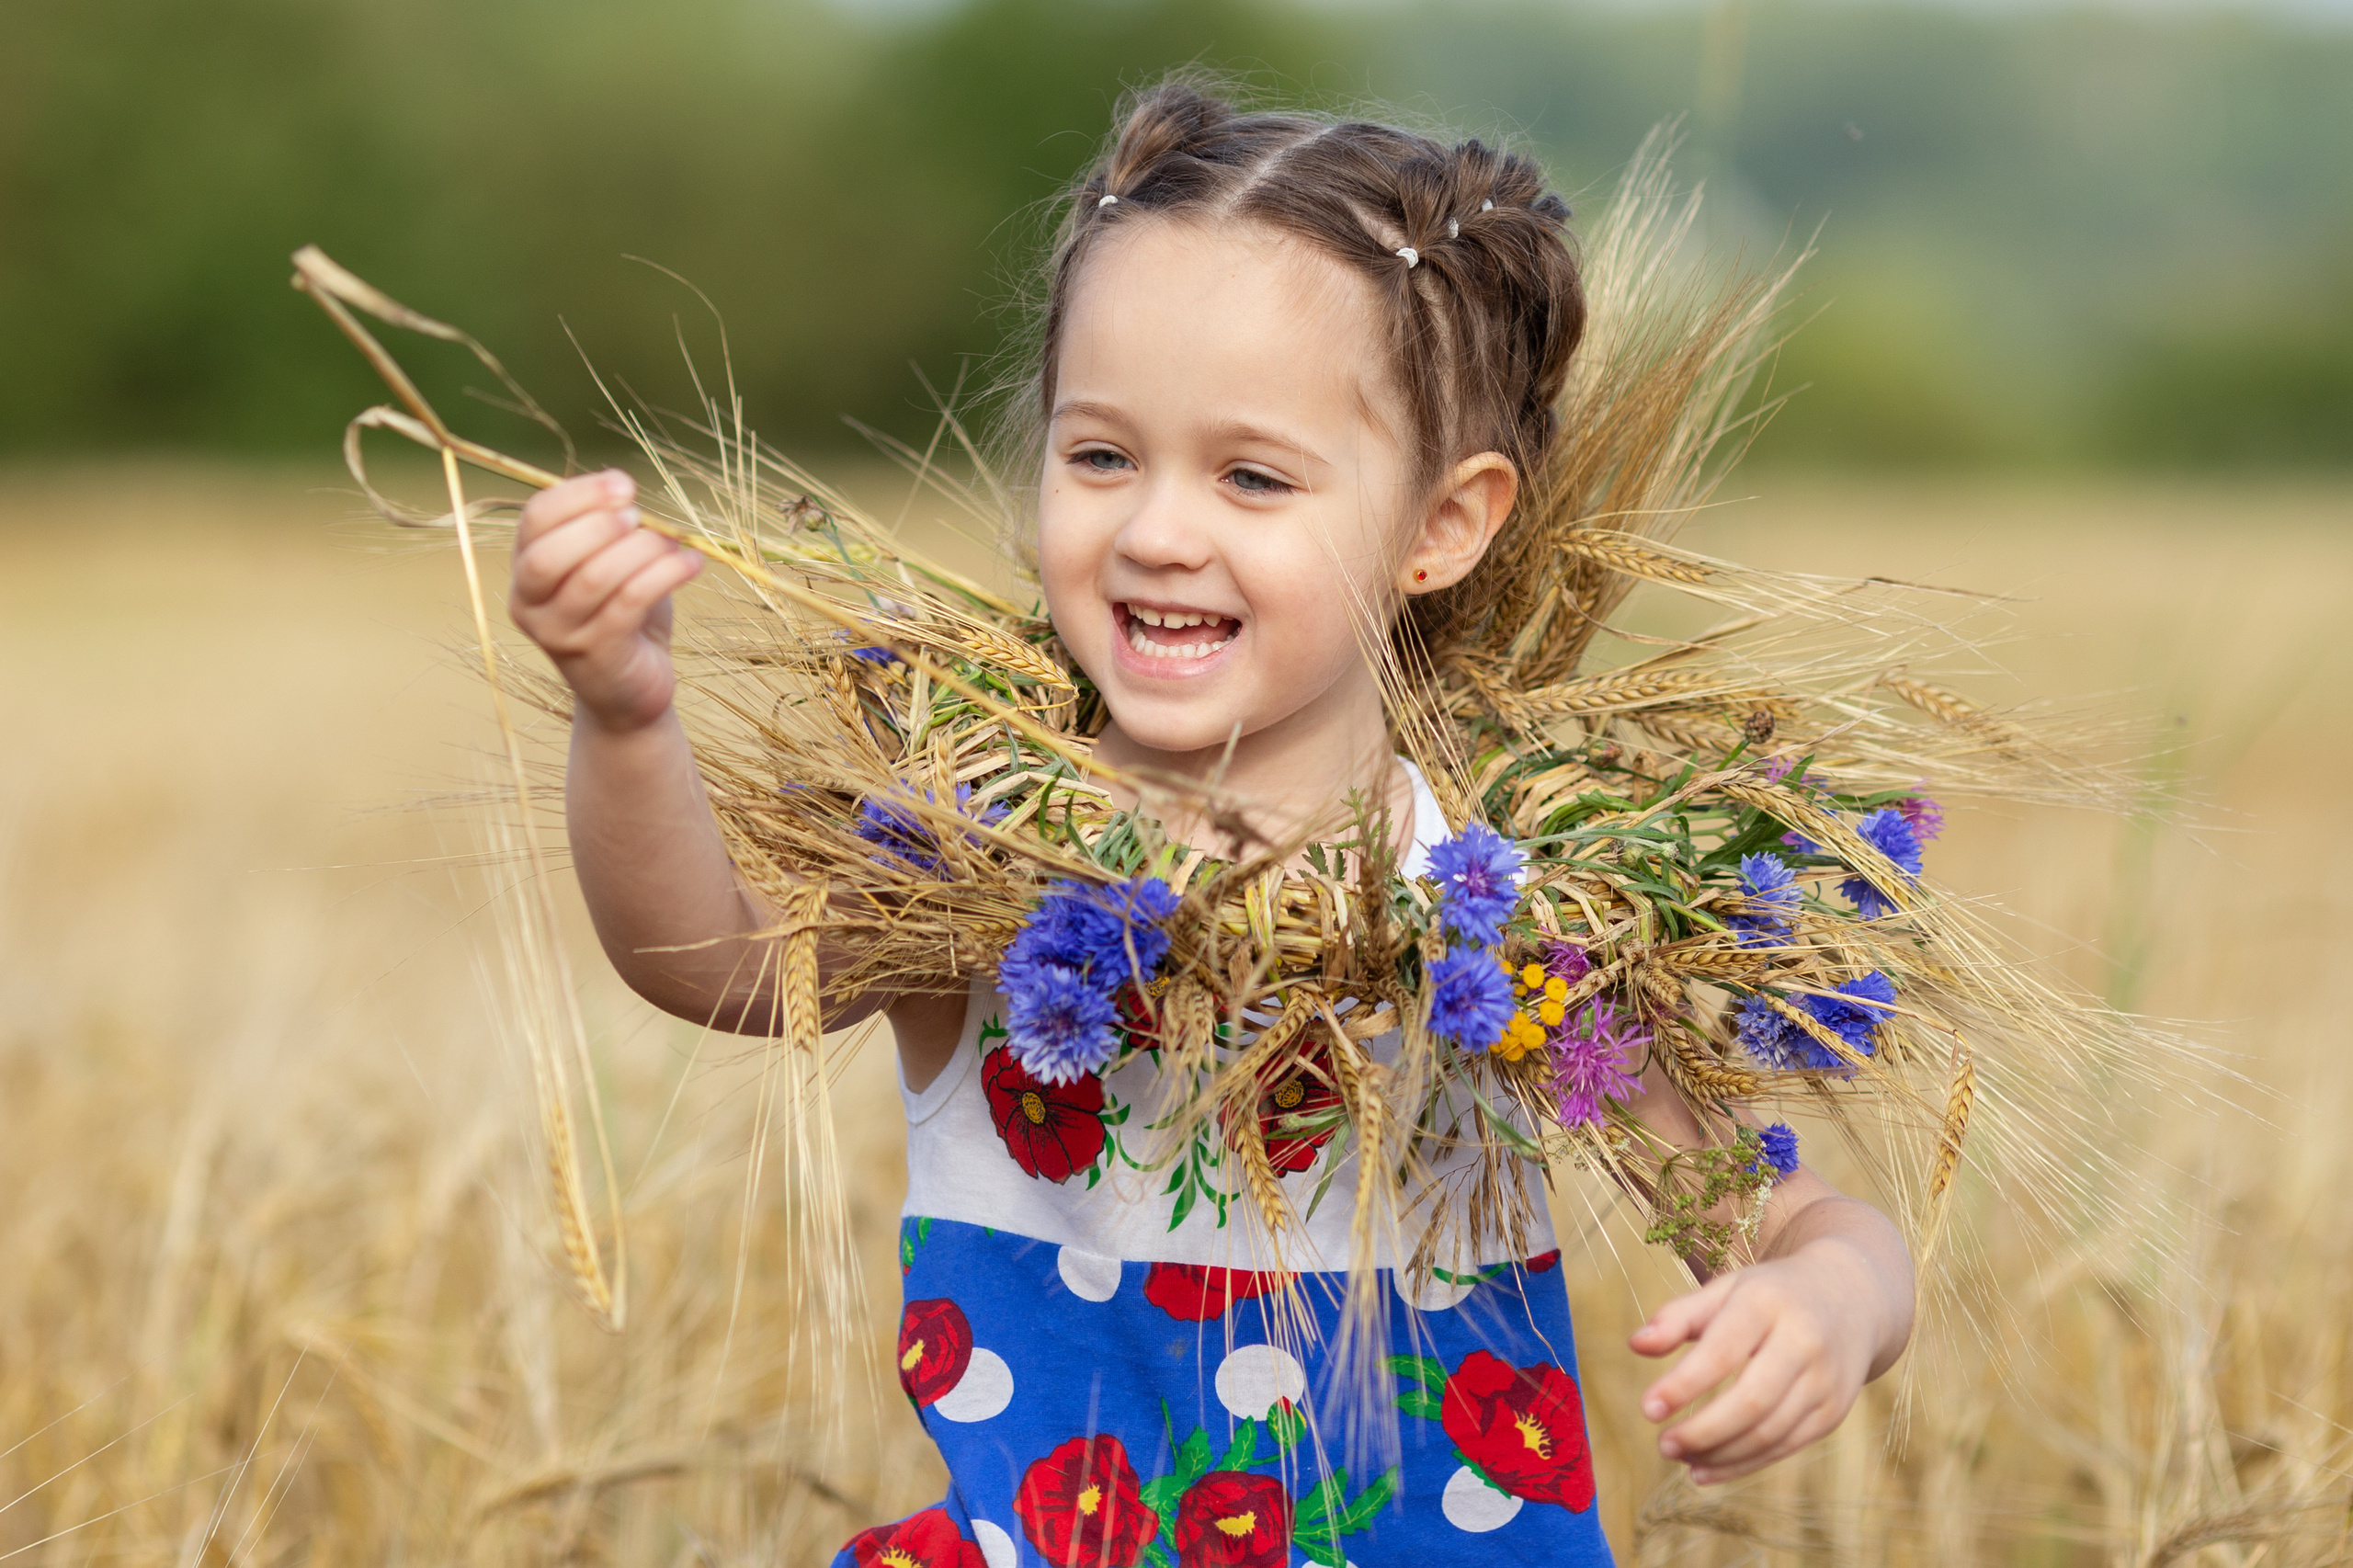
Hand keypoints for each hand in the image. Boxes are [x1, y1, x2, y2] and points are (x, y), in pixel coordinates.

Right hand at [509, 469, 701, 732]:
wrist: (631, 690)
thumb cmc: (622, 617)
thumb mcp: (609, 566)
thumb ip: (607, 529)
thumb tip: (622, 487)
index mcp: (526, 571)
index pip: (535, 518)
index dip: (579, 494)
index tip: (624, 485)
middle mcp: (530, 605)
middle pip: (550, 552)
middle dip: (600, 524)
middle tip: (640, 516)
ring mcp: (559, 634)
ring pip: (594, 578)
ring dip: (641, 550)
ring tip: (674, 542)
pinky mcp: (597, 655)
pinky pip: (629, 603)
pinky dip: (665, 574)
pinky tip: (692, 564)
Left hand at [1629, 1241, 1885, 1484]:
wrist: (1851, 1297)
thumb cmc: (1770, 1294)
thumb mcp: (1726, 1289)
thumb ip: (1678, 1316)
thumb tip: (1635, 1345)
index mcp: (1767, 1304)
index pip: (1723, 1351)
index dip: (1684, 1385)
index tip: (1647, 1409)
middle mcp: (1803, 1342)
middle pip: (1751, 1401)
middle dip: (1703, 1431)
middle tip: (1663, 1445)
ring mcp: (1823, 1381)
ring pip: (1770, 1432)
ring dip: (1720, 1454)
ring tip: (1680, 1457)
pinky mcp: (1833, 1411)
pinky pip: (1785, 1447)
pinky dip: (1743, 1465)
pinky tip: (1707, 1469)